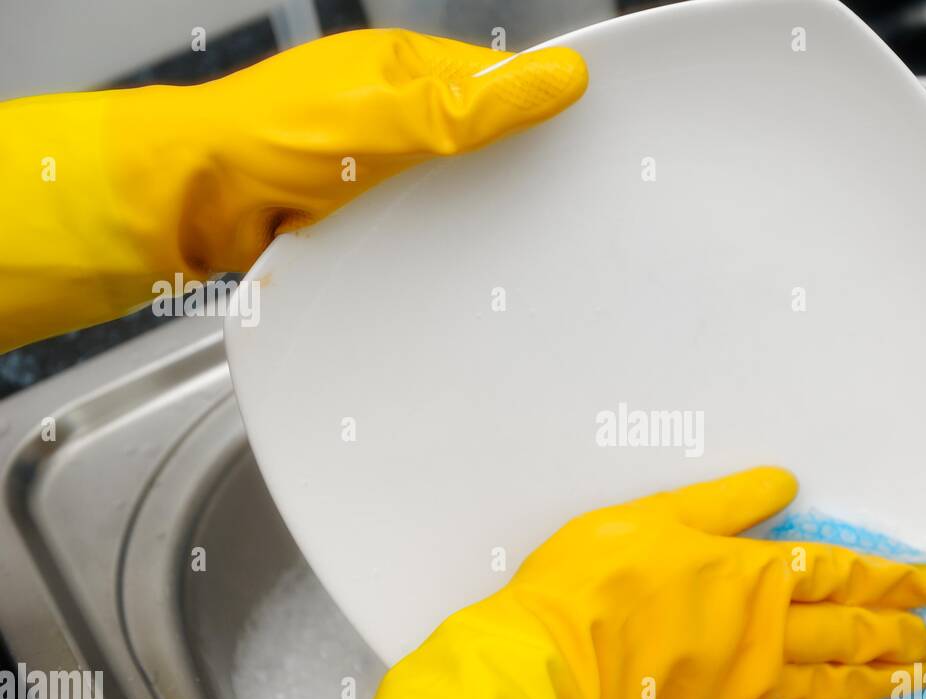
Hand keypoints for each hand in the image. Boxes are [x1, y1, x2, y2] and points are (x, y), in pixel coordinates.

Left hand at [0, 30, 586, 349]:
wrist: (194, 205)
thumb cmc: (269, 142)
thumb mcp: (387, 115)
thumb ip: (474, 103)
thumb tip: (561, 77)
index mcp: (406, 68)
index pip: (501, 81)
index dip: (545, 110)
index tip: (589, 144)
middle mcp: (396, 112)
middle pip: (483, 139)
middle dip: (516, 171)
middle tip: (555, 205)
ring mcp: (379, 163)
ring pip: (456, 187)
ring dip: (476, 213)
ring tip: (513, 240)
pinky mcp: (365, 213)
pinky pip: (424, 225)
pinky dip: (442, 241)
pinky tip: (458, 260)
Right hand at [212, 467, 925, 698]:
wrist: (548, 664)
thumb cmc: (593, 583)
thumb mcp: (657, 515)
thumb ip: (727, 501)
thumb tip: (785, 484)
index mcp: (753, 574)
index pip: (847, 572)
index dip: (901, 576)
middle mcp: (765, 633)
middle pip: (856, 629)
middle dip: (910, 627)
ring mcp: (747, 682)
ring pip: (836, 679)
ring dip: (885, 673)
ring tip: (922, 673)